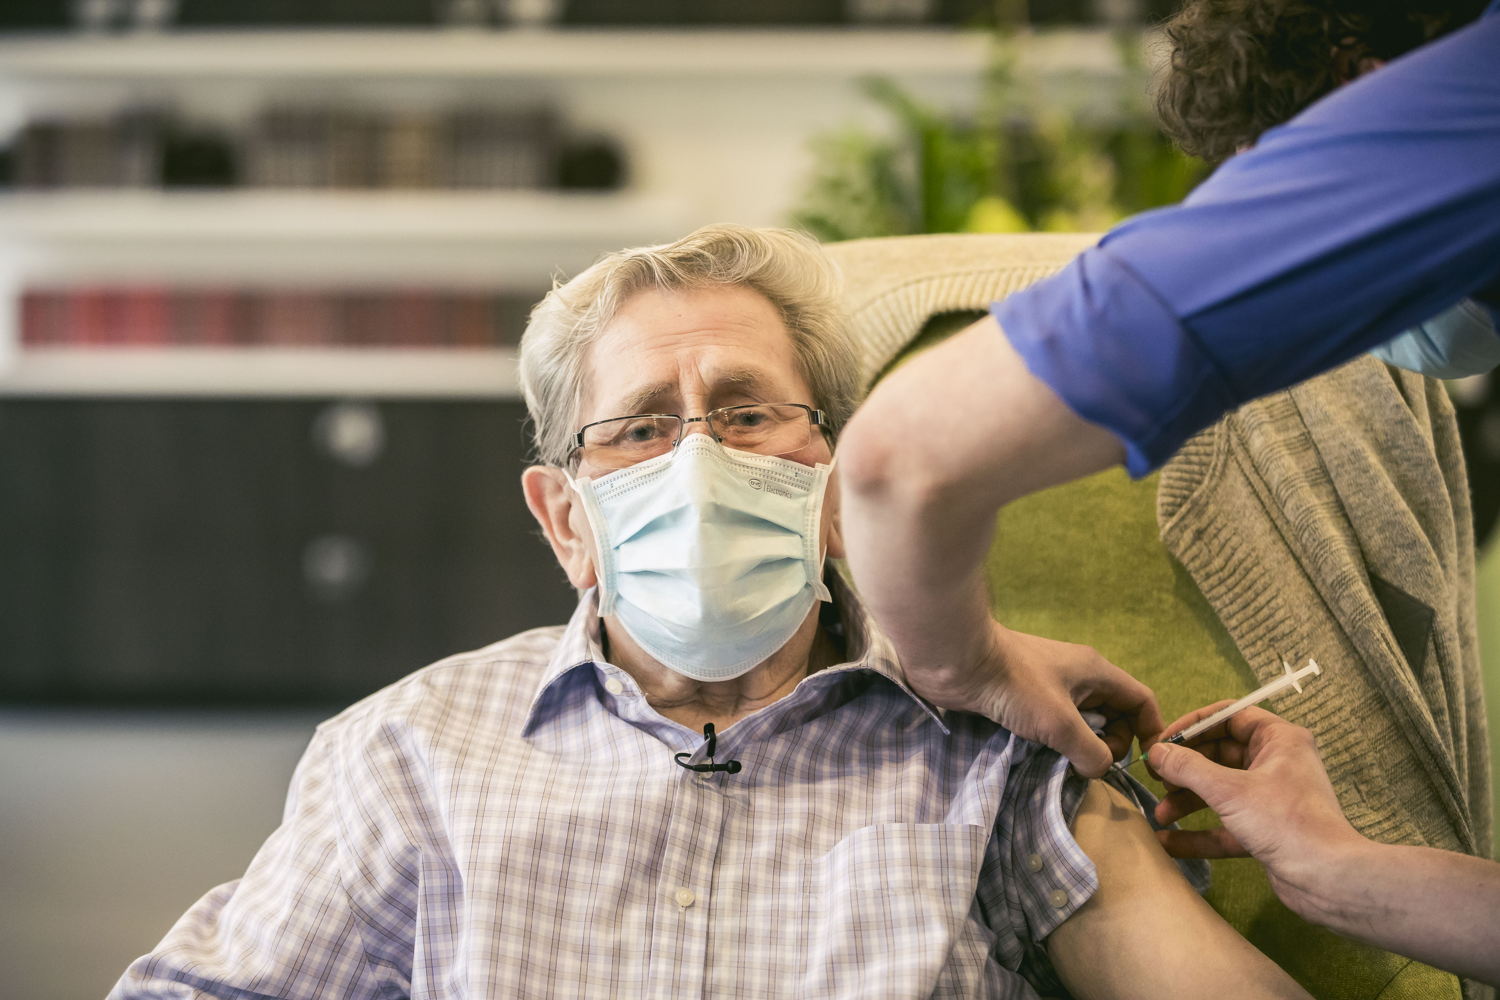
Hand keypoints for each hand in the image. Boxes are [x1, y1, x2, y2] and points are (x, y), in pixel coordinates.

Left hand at [901, 620, 1161, 777]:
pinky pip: (1054, 723)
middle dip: (1113, 742)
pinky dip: (1057, 741)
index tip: (1144, 764)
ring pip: (1082, 720)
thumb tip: (1100, 769)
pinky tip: (1044, 757)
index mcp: (1096, 671)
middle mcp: (1078, 676)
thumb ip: (1091, 751)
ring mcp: (1050, 685)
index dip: (1150, 731)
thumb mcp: (1061, 723)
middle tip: (1092, 765)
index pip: (1140, 700)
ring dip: (1082, 744)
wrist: (956, 661)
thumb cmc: (1014, 685)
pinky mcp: (1024, 697)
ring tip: (1068, 766)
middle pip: (1114, 713)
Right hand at [1146, 705, 1365, 918]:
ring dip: (1187, 801)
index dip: (1192, 725)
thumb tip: (1155, 751)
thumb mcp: (1229, 790)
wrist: (1328, 880)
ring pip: (1219, 791)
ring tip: (1159, 813)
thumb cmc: (1285, 822)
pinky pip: (1224, 825)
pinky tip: (1167, 841)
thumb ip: (1188, 768)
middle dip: (1185, 768)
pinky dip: (1198, 832)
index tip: (1161, 740)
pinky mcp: (1265, 830)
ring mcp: (1270, 799)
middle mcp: (1276, 764)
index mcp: (1279, 740)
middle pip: (1219, 755)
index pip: (1229, 717)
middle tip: (1155, 777)